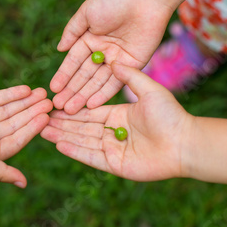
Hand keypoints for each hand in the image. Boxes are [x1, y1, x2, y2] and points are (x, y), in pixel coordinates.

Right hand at [0, 86, 52, 187]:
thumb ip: (2, 172)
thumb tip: (24, 184)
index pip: (18, 138)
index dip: (33, 127)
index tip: (48, 116)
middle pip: (16, 121)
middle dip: (33, 111)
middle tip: (51, 100)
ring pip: (9, 108)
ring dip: (25, 101)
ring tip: (42, 91)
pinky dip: (10, 94)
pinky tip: (25, 89)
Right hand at [43, 63, 193, 180]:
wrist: (186, 142)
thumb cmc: (171, 115)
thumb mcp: (149, 89)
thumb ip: (130, 77)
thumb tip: (113, 61)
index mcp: (119, 115)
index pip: (89, 112)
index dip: (72, 108)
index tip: (55, 104)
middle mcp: (113, 133)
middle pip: (82, 128)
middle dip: (61, 124)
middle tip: (41, 118)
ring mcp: (114, 150)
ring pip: (82, 142)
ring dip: (63, 136)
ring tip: (43, 131)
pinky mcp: (116, 165)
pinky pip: (91, 157)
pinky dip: (75, 151)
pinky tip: (59, 145)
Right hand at [50, 0, 173, 113]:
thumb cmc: (114, 0)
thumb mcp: (86, 13)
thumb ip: (72, 32)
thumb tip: (59, 49)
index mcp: (90, 39)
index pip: (73, 62)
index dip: (63, 76)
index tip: (53, 89)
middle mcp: (102, 52)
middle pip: (84, 76)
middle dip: (71, 91)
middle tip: (58, 106)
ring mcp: (117, 60)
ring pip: (97, 82)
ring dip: (84, 96)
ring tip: (70, 109)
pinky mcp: (133, 65)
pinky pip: (116, 82)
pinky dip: (104, 94)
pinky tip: (91, 104)